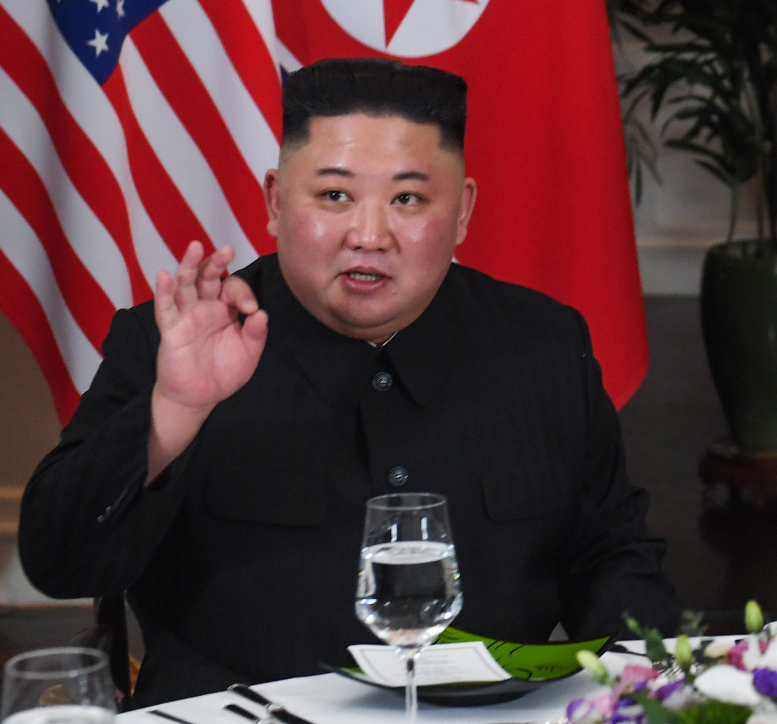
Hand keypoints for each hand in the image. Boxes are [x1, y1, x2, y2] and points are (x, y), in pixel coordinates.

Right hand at [146, 242, 267, 481]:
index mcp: (226, 310)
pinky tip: (163, 275)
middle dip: (217, 263)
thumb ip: (256, 334)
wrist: (200, 397)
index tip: (250, 310)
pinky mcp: (171, 330)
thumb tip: (260, 313)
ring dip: (189, 266)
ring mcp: (187, 316)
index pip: (233, 288)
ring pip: (185, 285)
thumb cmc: (225, 371)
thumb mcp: (249, 354)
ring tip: (195, 247)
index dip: (243, 293)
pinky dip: (163, 291)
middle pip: (208, 277)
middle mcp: (205, 307)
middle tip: (228, 249)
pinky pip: (165, 308)